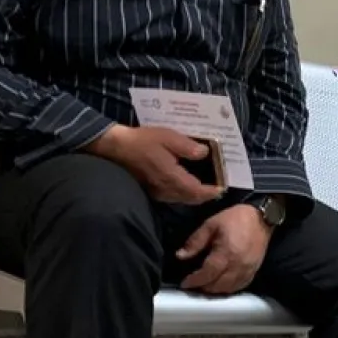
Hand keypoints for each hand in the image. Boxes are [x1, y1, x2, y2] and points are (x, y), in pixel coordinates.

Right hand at [88, 124, 220, 204]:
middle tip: (218, 187)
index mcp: (172, 177)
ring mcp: (157, 192)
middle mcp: (165, 190)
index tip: (223, 187)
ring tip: (206, 186)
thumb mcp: (168, 137)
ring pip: (182, 199)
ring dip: (195, 196)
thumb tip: (205, 153)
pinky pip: (173, 197)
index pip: (197, 191)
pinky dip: (184, 193)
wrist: (115, 148)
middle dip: (206, 195)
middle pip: (191, 199)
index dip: (211, 191)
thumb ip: (188, 147)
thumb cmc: (142, 141)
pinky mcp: (151, 191)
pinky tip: (188, 184)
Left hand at [176, 204, 271, 294]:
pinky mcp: (255, 270)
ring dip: (215, 290)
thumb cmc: (236, 218)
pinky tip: (222, 284)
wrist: (261, 217)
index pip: (207, 274)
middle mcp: (238, 265)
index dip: (194, 281)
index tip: (185, 283)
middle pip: (217, 285)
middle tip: (194, 283)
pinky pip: (241, 285)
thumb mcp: (211, 224)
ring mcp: (248, 269)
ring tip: (206, 285)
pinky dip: (229, 288)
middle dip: (203, 287)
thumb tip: (180, 255)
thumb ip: (195, 241)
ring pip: (229, 289)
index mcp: (226, 253)